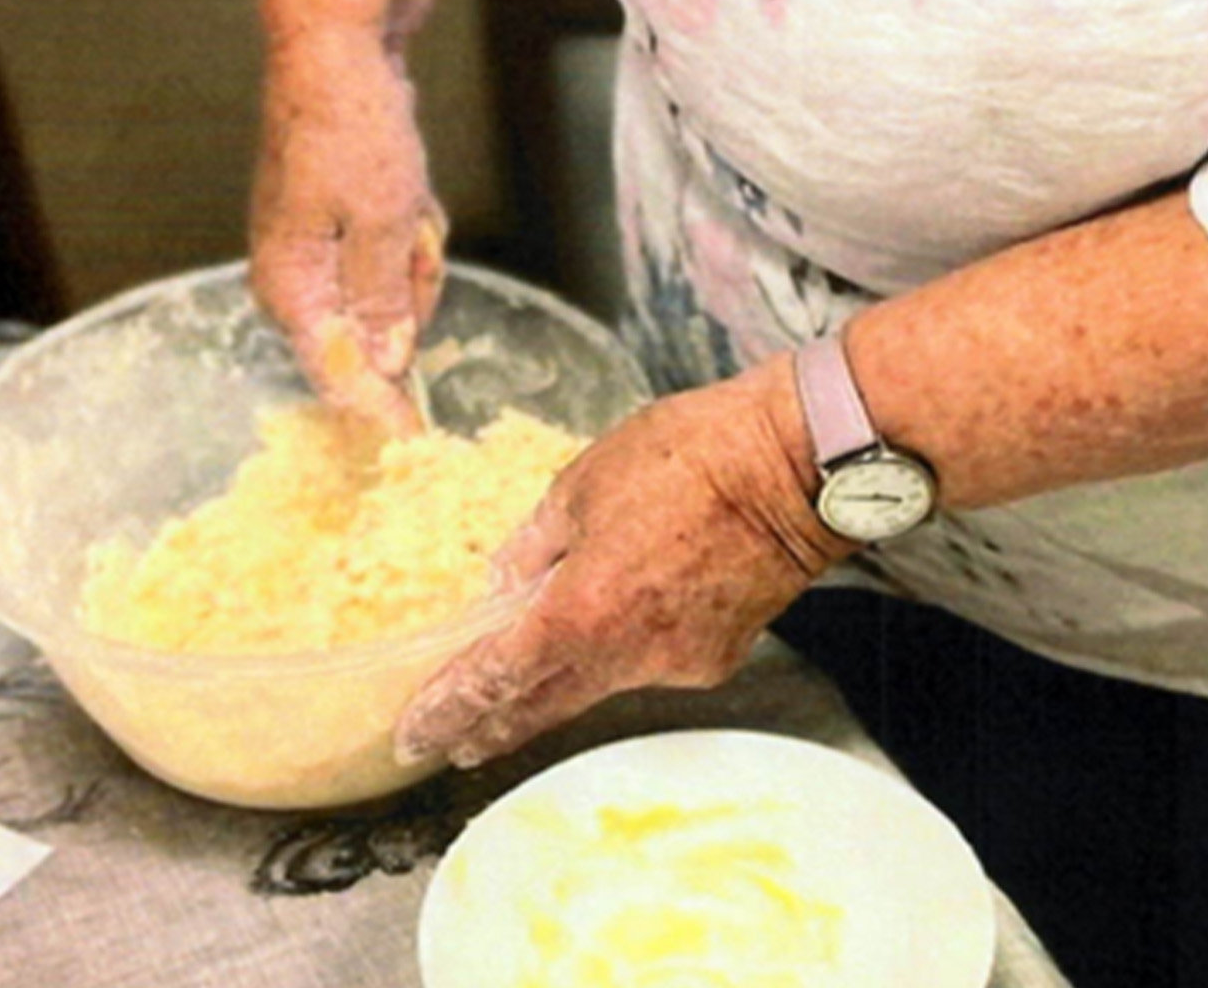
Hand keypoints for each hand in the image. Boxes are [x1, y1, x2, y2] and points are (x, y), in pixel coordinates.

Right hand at [250, 31, 446, 433]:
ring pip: (388, 297)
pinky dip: (408, 233)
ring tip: (406, 204)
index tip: (419, 440)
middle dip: (408, 294)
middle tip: (412, 237)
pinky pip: (389, 261)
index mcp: (289, 286)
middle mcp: (291, 278)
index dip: (380, 409)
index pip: (334, 376)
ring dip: (413, 258)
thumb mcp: (381, 221)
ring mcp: (313, 252)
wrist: (334, 54)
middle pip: (369, 337)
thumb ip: (382, 302)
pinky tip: (403, 192)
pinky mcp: (335, 228)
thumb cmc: (348, 129)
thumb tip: (385, 365)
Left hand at [390, 370, 849, 768]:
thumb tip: (502, 586)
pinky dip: (616, 647)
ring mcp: (675, 664)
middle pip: (543, 705)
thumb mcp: (578, 487)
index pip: (499, 678)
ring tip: (514, 669)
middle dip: (489, 727)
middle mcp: (628, 655)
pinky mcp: (713, 661)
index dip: (452, 709)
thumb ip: (532, 548)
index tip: (418, 735)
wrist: (788, 470)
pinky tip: (617, 613)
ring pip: (596, 682)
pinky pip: (645, 663)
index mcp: (582, 610)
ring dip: (554, 679)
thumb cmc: (683, 460)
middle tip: (447, 747)